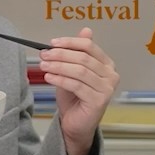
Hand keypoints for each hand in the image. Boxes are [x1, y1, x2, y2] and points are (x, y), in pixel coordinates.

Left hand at [43, 28, 120, 154]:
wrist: (75, 124)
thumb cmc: (74, 98)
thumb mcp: (73, 71)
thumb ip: (78, 52)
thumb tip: (86, 30)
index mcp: (107, 64)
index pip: (89, 47)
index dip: (70, 42)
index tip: (52, 43)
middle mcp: (111, 75)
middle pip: (83, 58)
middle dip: (61, 54)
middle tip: (44, 54)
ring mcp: (107, 88)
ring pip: (79, 70)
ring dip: (58, 65)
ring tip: (43, 64)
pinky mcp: (99, 101)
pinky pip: (76, 85)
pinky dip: (60, 79)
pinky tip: (49, 76)